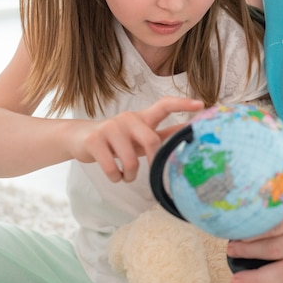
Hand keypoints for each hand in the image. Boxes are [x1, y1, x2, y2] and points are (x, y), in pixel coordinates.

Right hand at [69, 96, 202, 182]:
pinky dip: (116, 177)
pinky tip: (114, 174)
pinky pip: (112, 168)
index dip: (183, 104)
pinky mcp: (95, 140)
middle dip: (153, 161)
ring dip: (130, 175)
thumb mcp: (140, 135)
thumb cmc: (117, 139)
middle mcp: (128, 118)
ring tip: (126, 175)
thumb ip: (162, 135)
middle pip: (151, 140)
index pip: (165, 105)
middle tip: (152, 170)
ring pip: (131, 160)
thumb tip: (186, 132)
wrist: (81, 138)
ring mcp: (111, 127)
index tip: (201, 105)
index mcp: (142, 117)